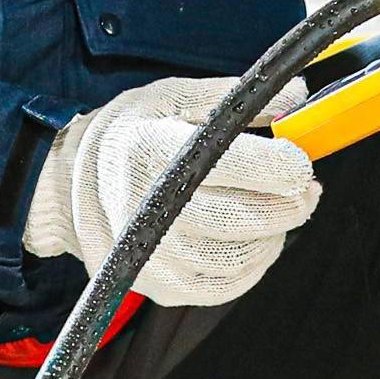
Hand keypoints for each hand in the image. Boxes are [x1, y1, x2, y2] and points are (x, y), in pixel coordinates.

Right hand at [21, 74, 320, 307]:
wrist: (74, 188)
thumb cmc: (134, 136)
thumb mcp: (175, 98)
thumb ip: (237, 97)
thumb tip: (297, 92)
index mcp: (155, 152)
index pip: (238, 165)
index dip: (285, 165)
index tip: (301, 161)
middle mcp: (152, 209)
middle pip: (248, 218)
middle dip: (292, 203)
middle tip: (304, 188)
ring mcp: (156, 255)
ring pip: (245, 256)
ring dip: (275, 234)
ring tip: (276, 209)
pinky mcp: (163, 286)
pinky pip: (228, 285)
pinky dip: (254, 262)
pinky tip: (253, 238)